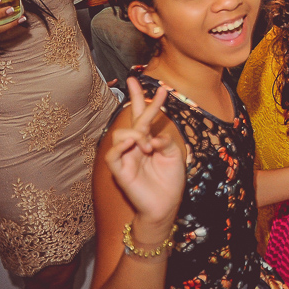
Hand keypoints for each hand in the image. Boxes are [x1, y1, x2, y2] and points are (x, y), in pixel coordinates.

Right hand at [105, 78, 184, 227]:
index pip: (144, 116)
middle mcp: (135, 146)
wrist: (165, 205)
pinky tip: (135, 144)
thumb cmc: (170, 181)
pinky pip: (113, 154)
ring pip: (120, 133)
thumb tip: (152, 137)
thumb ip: (165, 142)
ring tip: (148, 146)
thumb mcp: (174, 156)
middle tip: (139, 83)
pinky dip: (122, 146)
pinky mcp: (120, 171)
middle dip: (136, 100)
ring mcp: (126, 157)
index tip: (160, 86)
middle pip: (132, 119)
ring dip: (136, 133)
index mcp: (149, 140)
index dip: (147, 100)